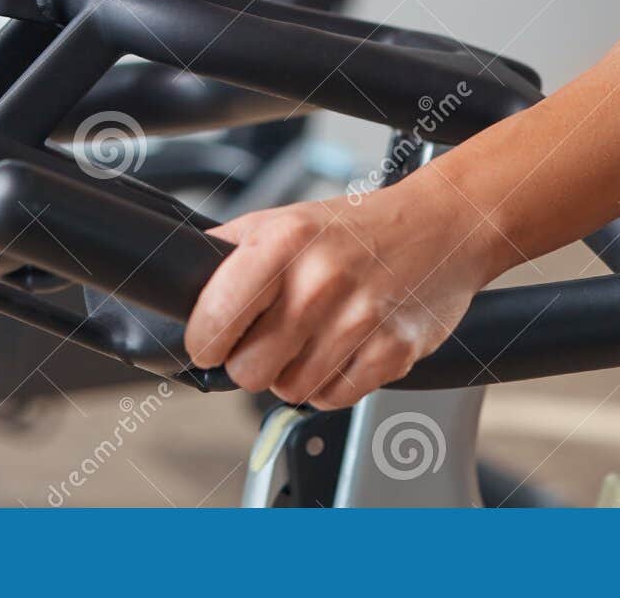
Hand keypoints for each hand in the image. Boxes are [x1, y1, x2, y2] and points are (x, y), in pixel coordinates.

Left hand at [183, 174, 502, 410]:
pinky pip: (335, 398)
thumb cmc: (358, 227)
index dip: (205, 341)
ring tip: (314, 338)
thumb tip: (175, 282)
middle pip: (247, 371)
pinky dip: (333, 384)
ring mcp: (360, 318)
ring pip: (290, 391)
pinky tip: (344, 349)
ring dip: (294, 374)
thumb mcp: (284, 220)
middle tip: (272, 338)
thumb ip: (230, 253)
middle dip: (253, 362)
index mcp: (283, 241)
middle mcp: (320, 279)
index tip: (212, 341)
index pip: (213, 322)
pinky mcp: (394, 351)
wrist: (443, 225)